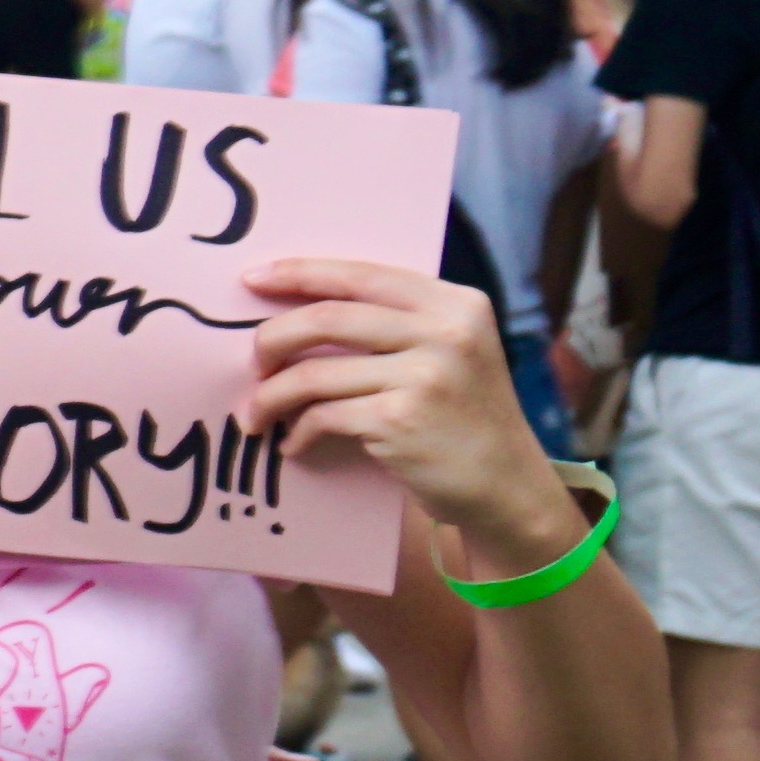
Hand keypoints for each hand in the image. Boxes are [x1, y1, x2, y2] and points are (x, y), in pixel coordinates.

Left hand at [245, 253, 573, 571]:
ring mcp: (425, 376)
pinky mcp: (400, 419)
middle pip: (326, 318)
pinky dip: (298, 431)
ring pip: (314, 373)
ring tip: (256, 414)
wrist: (507, 486)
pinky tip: (294, 443)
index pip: (361, 275)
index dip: (301, 273)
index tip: (253, 279)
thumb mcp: (448, 352)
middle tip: (252, 364)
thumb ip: (395, 324)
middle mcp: (446, 332)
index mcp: (455, 303)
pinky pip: (322, 415)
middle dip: (272, 339)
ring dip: (271, 395)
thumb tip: (298, 306)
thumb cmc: (463, 418)